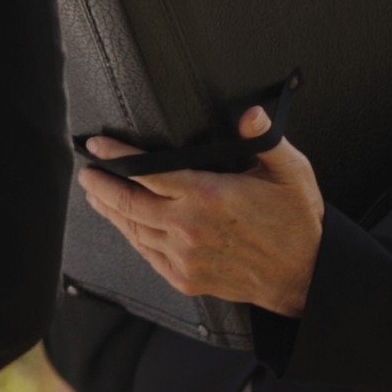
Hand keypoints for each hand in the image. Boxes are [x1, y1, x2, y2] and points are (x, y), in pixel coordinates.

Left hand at [80, 106, 324, 318]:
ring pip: (133, 229)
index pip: (146, 171)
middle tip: (87, 173)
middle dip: (100, 185)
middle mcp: (189, 226)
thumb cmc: (296, 221)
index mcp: (209, 195)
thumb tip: (248, 113)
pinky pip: (146, 254)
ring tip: (96, 196)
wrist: (304, 275)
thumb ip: (264, 138)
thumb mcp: (289, 171)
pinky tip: (124, 225)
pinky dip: (131, 236)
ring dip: (109, 211)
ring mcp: (185, 256)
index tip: (97, 146)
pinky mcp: (185, 277)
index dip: (116, 157)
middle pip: (128, 202)